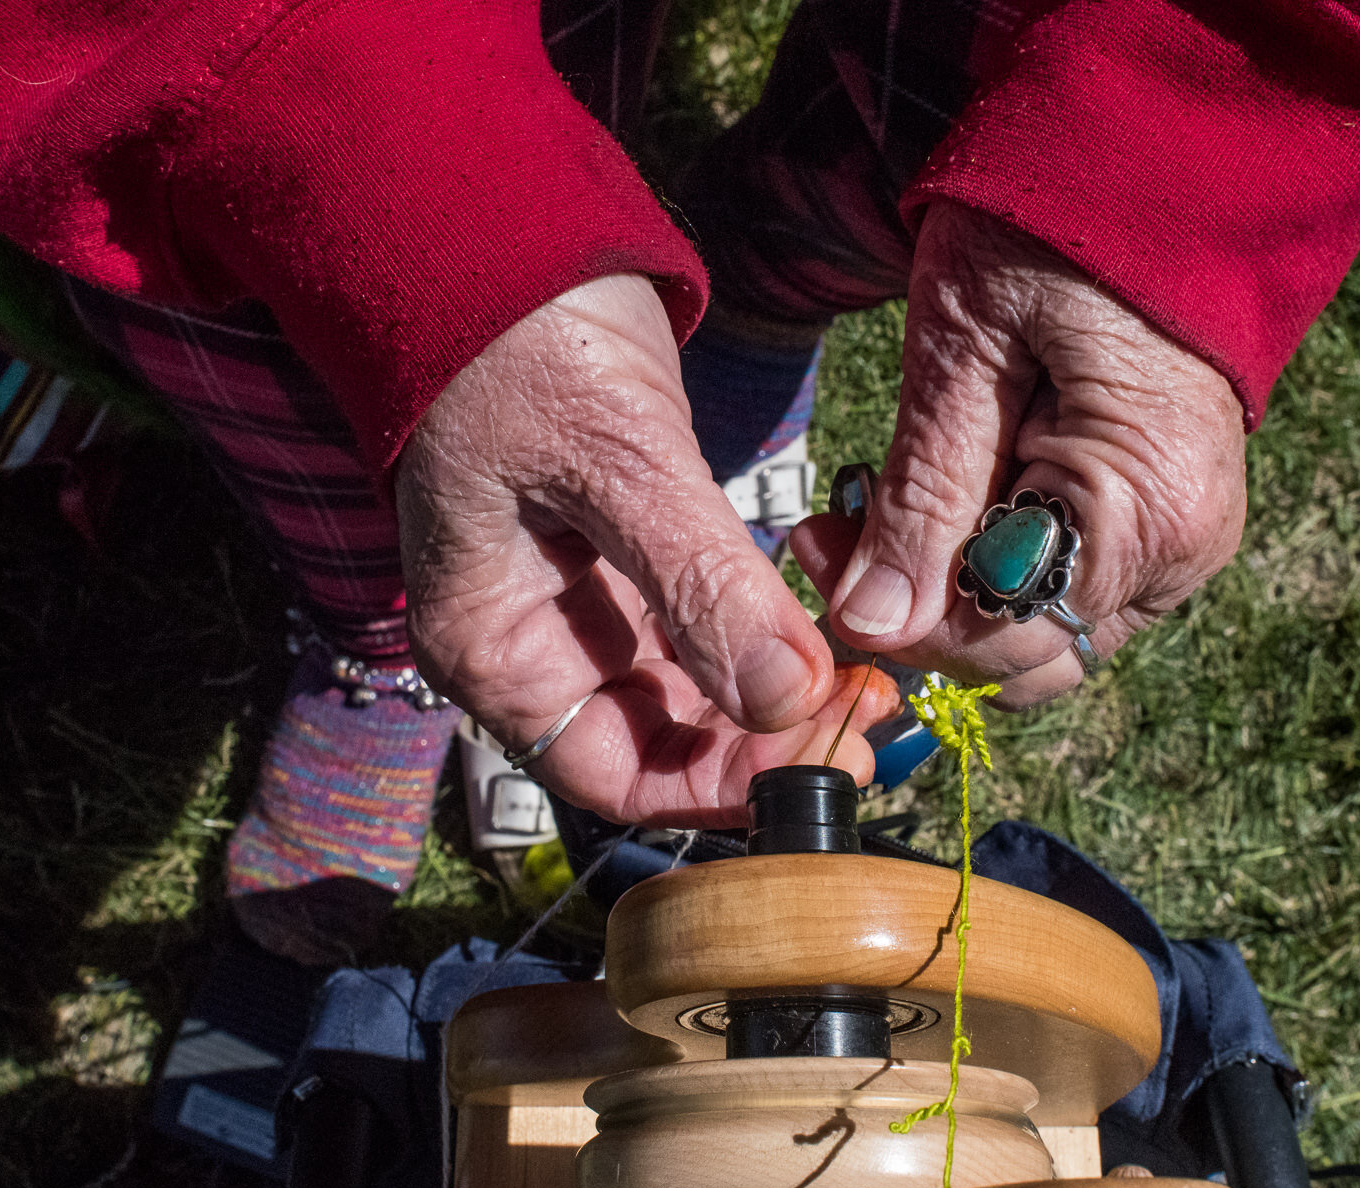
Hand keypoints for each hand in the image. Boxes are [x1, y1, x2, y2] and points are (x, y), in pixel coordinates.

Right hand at [397, 274, 894, 825]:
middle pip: (660, 743)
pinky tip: (822, 629)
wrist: (495, 228)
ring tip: (860, 675)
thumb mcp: (615, 463)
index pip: (615, 774)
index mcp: (494, 646)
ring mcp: (577, 597)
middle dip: (761, 742)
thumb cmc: (516, 341)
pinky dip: (759, 635)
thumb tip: (784, 700)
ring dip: (771, 695)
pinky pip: (698, 624)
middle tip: (866, 714)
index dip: (719, 787)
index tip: (820, 757)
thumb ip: (698, 585)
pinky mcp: (622, 547)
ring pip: (689, 689)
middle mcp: (532, 642)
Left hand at [791, 201, 1246, 708]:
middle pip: (1024, 658)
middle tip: (830, 534)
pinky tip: (931, 504)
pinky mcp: (1156, 527)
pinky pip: (1058, 589)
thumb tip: (870, 628)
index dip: (897, 622)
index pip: (1002, 639)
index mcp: (1147, 510)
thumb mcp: (962, 353)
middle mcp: (1182, 551)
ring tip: (868, 510)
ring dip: (943, 596)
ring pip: (1036, 635)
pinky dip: (983, 568)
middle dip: (916, 617)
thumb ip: (922, 497)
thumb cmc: (1048, 235)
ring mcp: (1178, 545)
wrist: (1142, 162)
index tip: (819, 548)